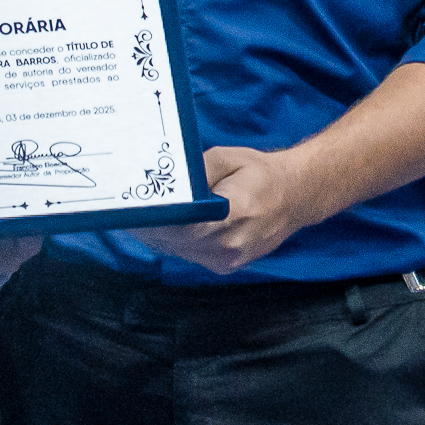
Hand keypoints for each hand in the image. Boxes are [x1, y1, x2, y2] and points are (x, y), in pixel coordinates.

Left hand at [141, 145, 325, 274]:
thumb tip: (169, 183)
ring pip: (178, 250)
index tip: (134, 207)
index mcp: (234, 215)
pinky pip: (188, 255)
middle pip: (175, 240)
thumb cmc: (260, 174)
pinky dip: (175, 241)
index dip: (156, 218)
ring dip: (160, 234)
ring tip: (144, 213)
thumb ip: (196, 170)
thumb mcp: (227, 158)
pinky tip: (168, 224)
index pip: (184, 226)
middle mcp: (230, 244)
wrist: (295, 198)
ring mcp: (228, 260)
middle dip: (150, 224)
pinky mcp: (225, 266)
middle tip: (129, 207)